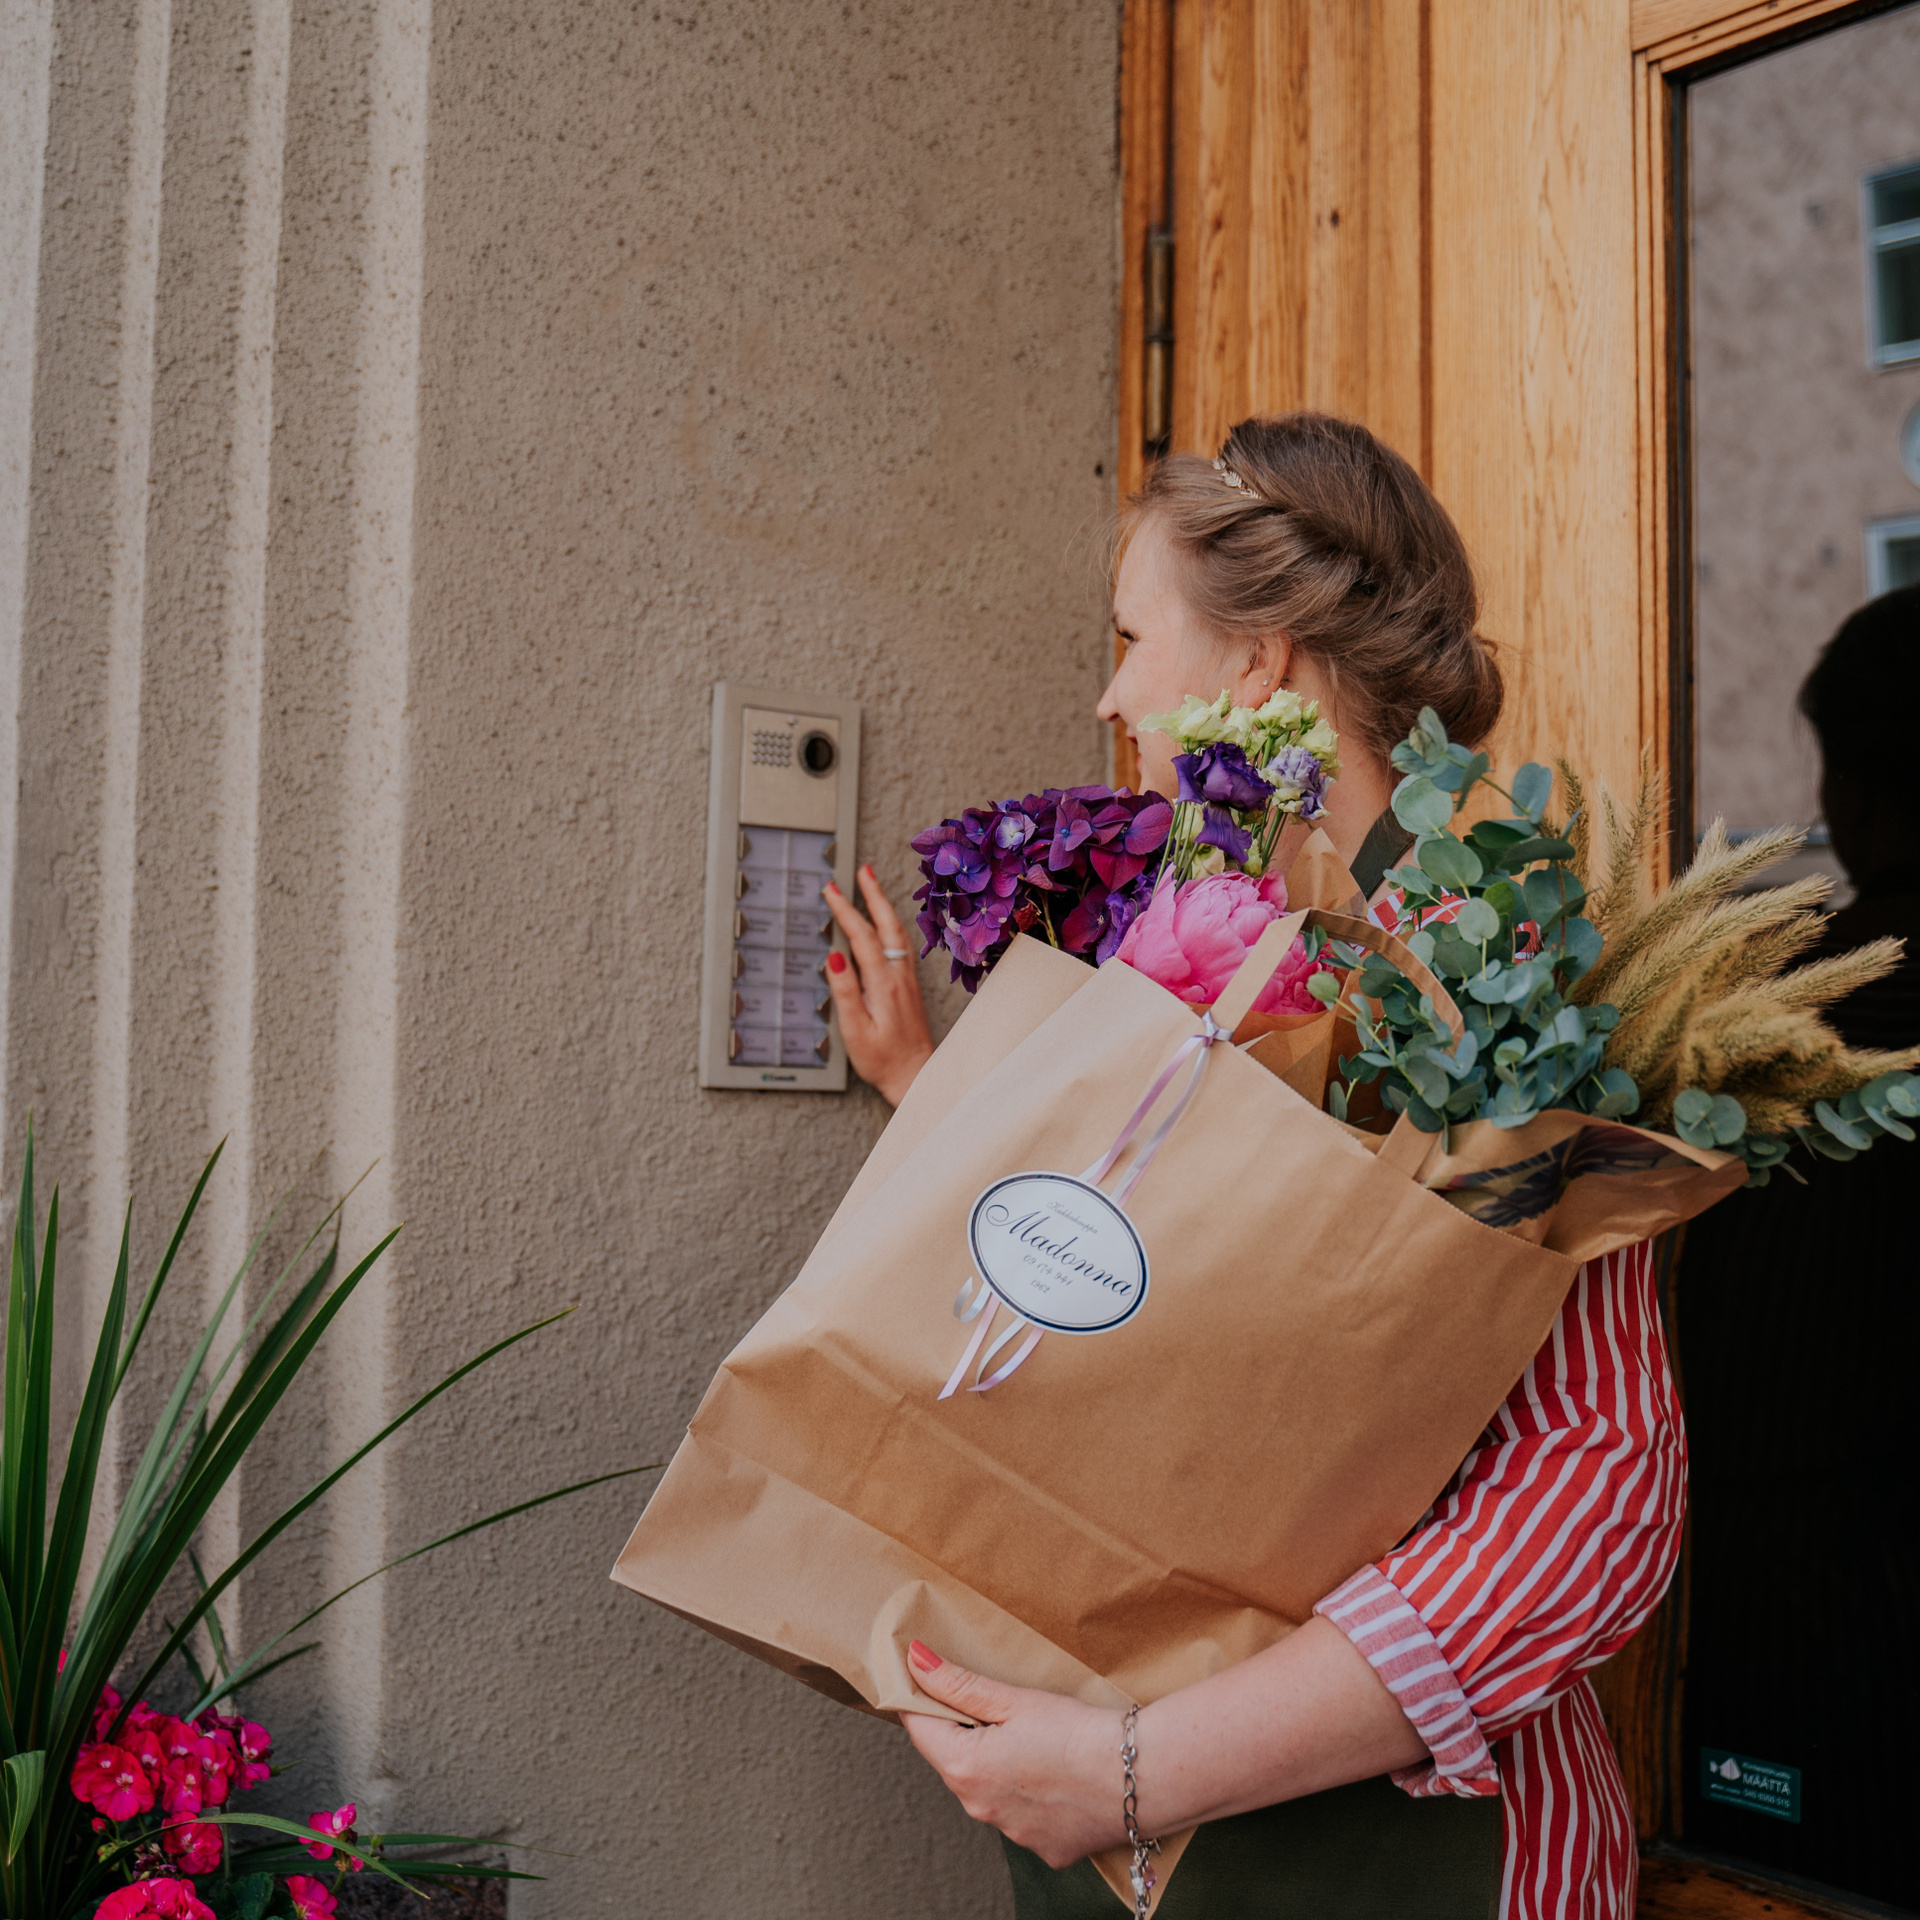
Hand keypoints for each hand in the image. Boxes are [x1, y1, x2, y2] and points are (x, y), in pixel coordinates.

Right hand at [823, 865, 934, 1105]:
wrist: (916, 1076)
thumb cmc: (882, 1059)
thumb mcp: (855, 1029)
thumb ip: (845, 991)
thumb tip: (834, 957)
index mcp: (884, 983)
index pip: (861, 937)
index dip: (846, 911)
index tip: (831, 889)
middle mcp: (899, 976)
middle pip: (886, 925)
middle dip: (873, 894)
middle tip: (862, 869)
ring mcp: (908, 979)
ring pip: (897, 931)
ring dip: (883, 905)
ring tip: (871, 884)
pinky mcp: (909, 985)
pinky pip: (901, 943)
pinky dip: (890, 923)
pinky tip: (885, 920)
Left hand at [900, 1641, 1124, 1867]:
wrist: (1139, 1778)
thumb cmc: (1078, 1733)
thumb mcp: (1015, 1699)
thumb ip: (959, 1684)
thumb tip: (915, 1662)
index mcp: (966, 1769)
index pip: (920, 1728)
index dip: (922, 1699)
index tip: (932, 1679)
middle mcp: (980, 1809)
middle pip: (954, 1759)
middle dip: (966, 1731)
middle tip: (1000, 1703)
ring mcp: (1013, 1834)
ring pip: (989, 1788)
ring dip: (998, 1764)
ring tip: (1037, 1737)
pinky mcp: (1045, 1849)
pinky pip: (1023, 1814)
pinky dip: (1031, 1793)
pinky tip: (1058, 1772)